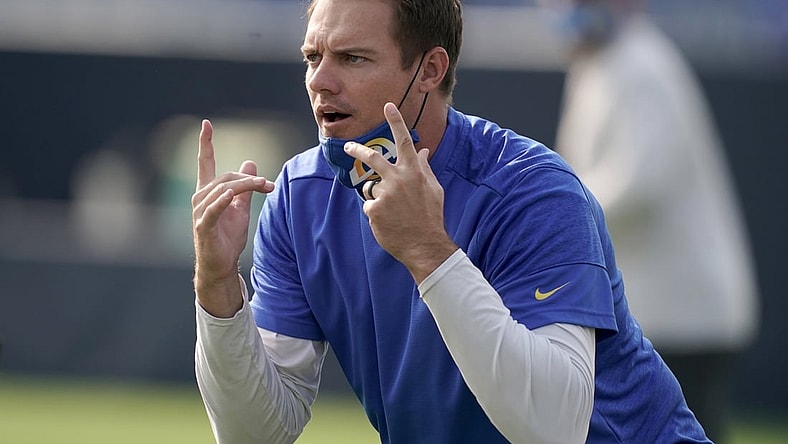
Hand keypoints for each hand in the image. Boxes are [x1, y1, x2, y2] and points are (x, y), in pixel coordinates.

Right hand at [192, 119, 273, 316]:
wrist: (221, 265)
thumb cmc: (228, 237)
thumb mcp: (241, 208)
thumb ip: (245, 187)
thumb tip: (250, 163)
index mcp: (208, 192)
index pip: (205, 163)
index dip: (206, 144)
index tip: (206, 125)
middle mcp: (200, 198)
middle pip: (225, 177)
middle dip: (249, 178)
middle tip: (269, 184)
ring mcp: (200, 212)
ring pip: (224, 189)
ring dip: (246, 186)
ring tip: (264, 187)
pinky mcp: (203, 226)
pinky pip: (214, 209)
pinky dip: (223, 200)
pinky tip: (231, 195)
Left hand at [344, 103, 456, 282]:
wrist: (425, 245)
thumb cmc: (431, 217)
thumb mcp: (434, 190)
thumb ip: (425, 169)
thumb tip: (422, 151)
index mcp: (414, 172)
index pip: (404, 140)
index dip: (396, 121)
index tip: (388, 106)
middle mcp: (398, 179)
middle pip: (373, 157)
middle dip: (358, 150)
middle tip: (348, 147)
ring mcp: (385, 194)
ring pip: (372, 187)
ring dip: (378, 197)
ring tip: (394, 212)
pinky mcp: (374, 209)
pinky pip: (370, 206)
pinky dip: (377, 213)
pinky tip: (389, 222)